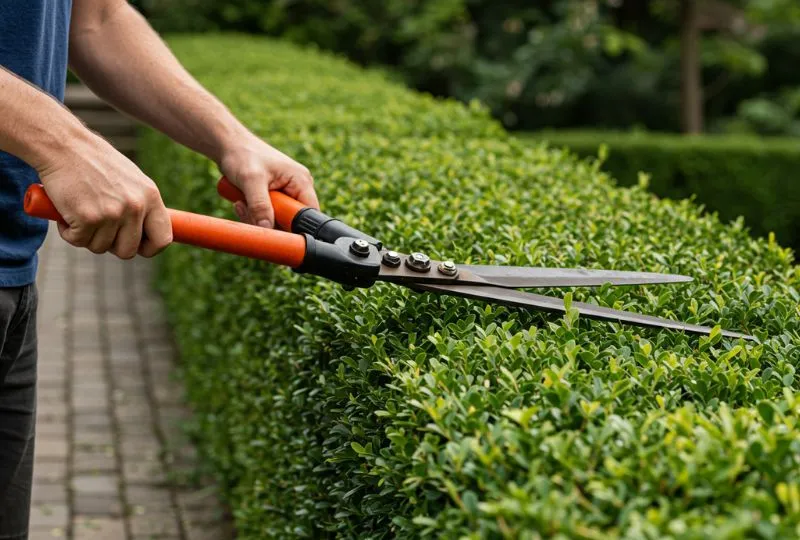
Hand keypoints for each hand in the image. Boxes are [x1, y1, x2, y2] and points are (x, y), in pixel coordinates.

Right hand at [39, 132, 172, 258]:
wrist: (64, 145)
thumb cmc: (96, 162)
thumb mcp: (131, 180)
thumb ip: (141, 205)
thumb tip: (147, 234)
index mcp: (150, 196)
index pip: (163, 239)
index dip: (149, 249)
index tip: (136, 247)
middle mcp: (135, 207)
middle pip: (127, 251)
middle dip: (111, 245)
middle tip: (98, 229)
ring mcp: (112, 213)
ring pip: (100, 247)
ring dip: (87, 236)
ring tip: (81, 212)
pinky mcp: (87, 218)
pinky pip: (78, 240)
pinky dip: (68, 232)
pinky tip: (67, 212)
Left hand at [217, 135, 318, 227]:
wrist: (228, 145)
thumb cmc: (242, 154)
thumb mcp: (251, 180)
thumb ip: (260, 206)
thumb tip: (267, 229)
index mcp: (301, 181)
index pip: (308, 214)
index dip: (293, 226)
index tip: (271, 226)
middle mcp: (297, 189)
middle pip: (290, 221)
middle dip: (268, 220)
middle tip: (247, 208)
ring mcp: (285, 194)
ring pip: (276, 221)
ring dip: (256, 217)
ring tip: (241, 202)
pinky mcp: (273, 198)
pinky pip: (266, 216)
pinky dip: (252, 214)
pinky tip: (241, 202)